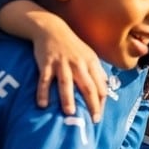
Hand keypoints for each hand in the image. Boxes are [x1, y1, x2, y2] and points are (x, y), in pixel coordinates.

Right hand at [11, 7, 106, 121]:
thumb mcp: (89, 55)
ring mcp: (62, 64)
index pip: (101, 86)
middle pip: (88, 87)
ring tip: (70, 113)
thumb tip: (106, 86)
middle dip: (92, 105)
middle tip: (92, 120)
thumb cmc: (72, 46)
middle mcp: (78, 64)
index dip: (101, 102)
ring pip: (67, 83)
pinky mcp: (46, 63)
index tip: (99, 115)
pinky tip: (42, 105)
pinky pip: (44, 80)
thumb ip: (97, 71)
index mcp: (91, 63)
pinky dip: (43, 92)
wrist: (51, 29)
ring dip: (68, 99)